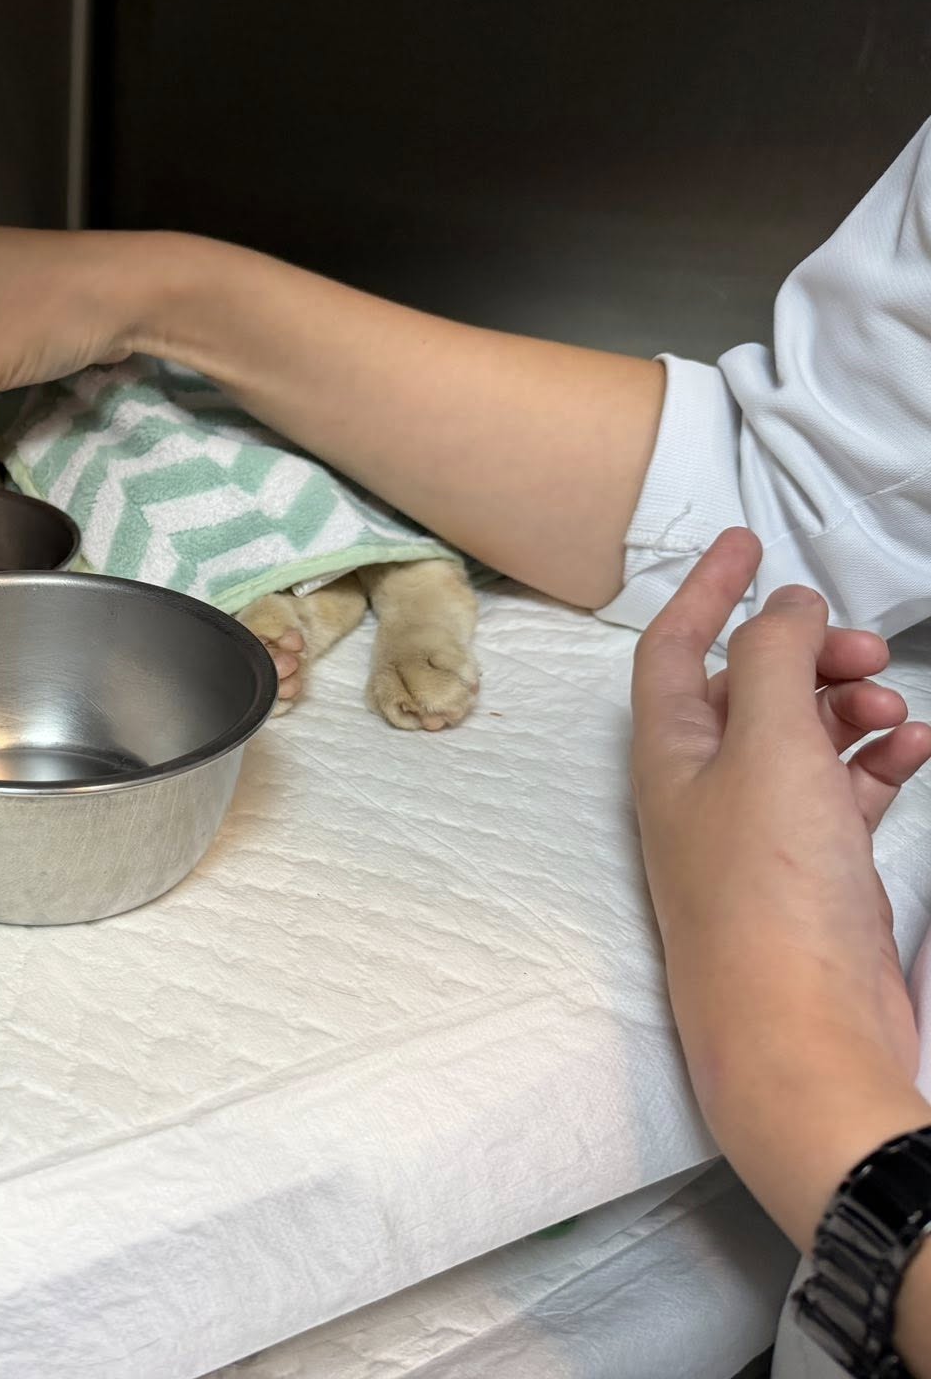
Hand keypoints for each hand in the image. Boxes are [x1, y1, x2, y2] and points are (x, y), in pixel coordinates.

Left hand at [631, 527, 930, 1246]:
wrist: (801, 1033)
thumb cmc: (769, 895)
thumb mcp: (767, 749)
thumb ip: (770, 661)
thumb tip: (781, 602)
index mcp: (666, 754)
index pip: (671, 645)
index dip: (706, 588)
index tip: (746, 540)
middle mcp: (699, 790)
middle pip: (745, 688)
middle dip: (805, 653)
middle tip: (866, 650)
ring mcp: (755, 835)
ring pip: (801, 740)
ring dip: (848, 708)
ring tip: (893, 708)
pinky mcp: (810, 875)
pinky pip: (843, 794)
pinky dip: (877, 763)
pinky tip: (912, 751)